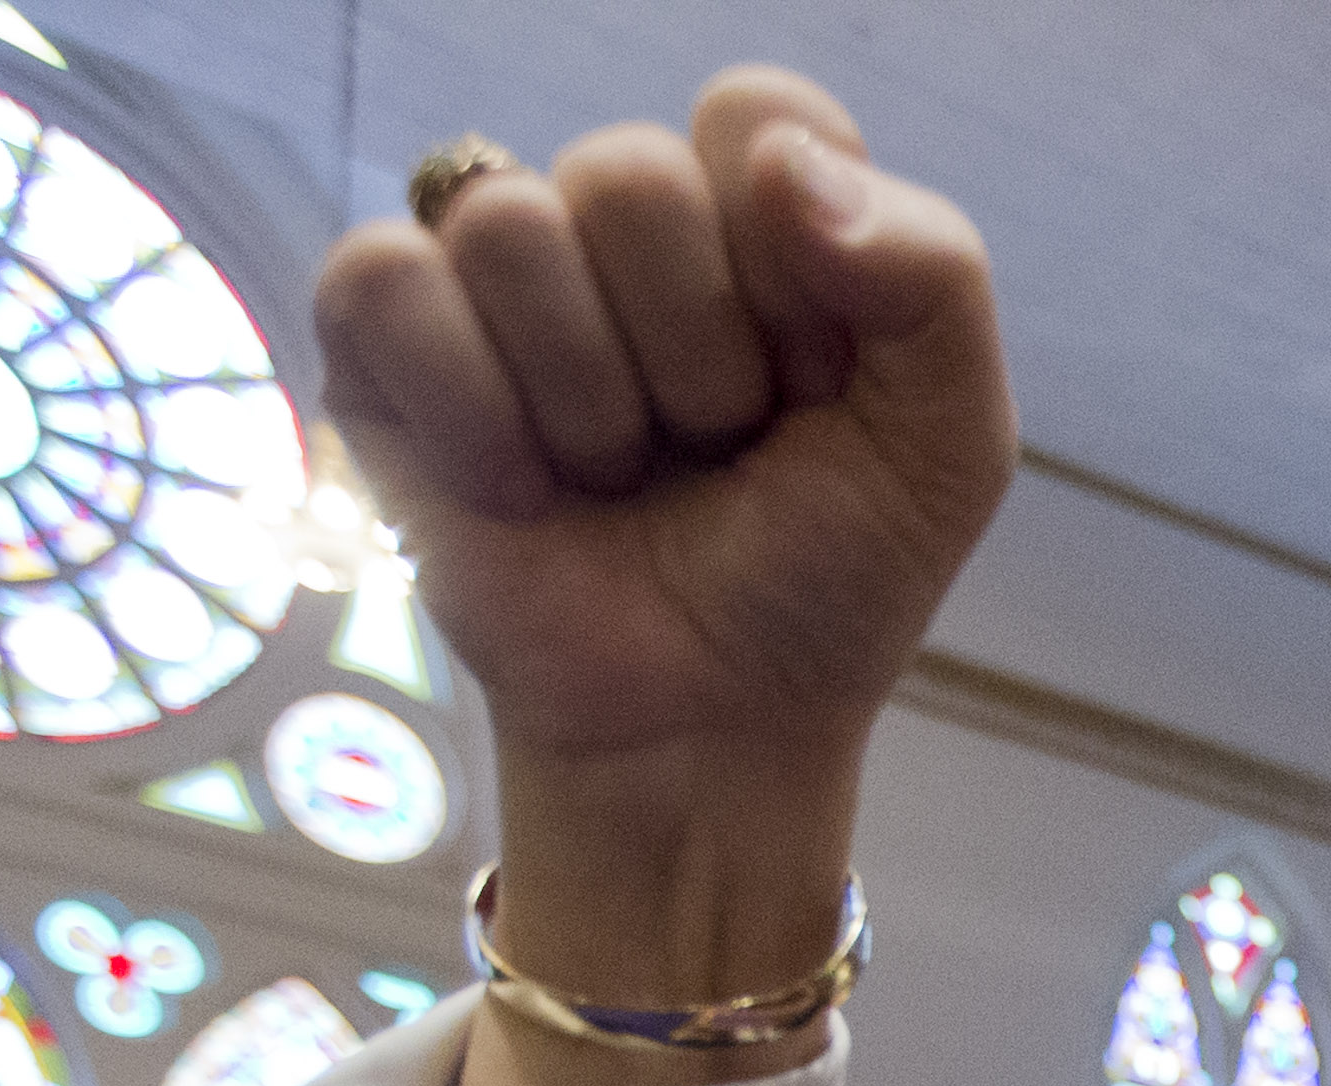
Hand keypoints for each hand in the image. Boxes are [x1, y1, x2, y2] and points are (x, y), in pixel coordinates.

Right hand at [312, 72, 1015, 1084]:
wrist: (710, 729)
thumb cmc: (824, 581)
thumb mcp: (946, 443)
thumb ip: (934, 275)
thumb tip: (779, 166)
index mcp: (758, 216)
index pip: (757, 111)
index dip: (792, 260)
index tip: (814, 381)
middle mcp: (621, 225)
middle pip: (628, 172)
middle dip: (693, 350)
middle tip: (711, 448)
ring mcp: (497, 281)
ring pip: (507, 221)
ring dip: (588, 396)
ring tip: (619, 476)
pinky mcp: (384, 349)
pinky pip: (385, 280)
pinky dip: (468, 408)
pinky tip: (519, 487)